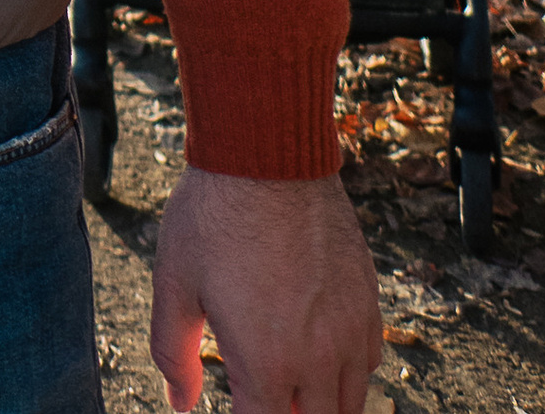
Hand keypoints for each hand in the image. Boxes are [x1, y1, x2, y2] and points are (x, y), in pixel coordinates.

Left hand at [149, 169, 382, 412]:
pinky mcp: (369, 303)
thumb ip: (173, 352)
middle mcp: (317, 360)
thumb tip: (181, 402)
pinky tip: (323, 359)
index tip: (241, 409)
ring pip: (349, 404)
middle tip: (264, 399)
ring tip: (292, 393)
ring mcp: (350, 333)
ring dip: (321, 408)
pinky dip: (349, 376)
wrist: (268, 155)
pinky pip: (371, 363)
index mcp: (265, 364)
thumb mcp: (174, 283)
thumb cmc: (214, 215)